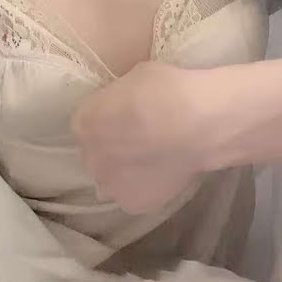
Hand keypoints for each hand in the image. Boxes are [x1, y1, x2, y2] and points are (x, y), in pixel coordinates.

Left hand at [71, 60, 202, 213]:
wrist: (198, 124)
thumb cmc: (166, 90)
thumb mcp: (133, 77)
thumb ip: (119, 98)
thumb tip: (124, 107)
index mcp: (84, 121)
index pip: (88, 121)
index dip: (108, 117)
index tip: (127, 115)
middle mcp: (89, 156)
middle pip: (97, 151)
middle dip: (113, 145)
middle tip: (141, 136)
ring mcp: (109, 184)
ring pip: (112, 177)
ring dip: (126, 169)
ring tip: (154, 158)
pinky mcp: (132, 204)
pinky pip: (134, 194)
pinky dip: (145, 185)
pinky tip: (163, 172)